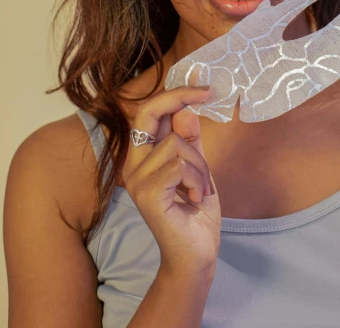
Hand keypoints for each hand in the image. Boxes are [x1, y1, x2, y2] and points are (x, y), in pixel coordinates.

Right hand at [121, 82, 220, 276]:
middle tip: (206, 93)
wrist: (196, 253)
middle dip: (178, 97)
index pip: (149, 112)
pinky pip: (179, 166)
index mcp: (142, 155)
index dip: (174, 94)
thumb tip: (186, 109)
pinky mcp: (146, 194)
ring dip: (200, 165)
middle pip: (149, 113)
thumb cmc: (196, 210)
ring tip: (200, 188)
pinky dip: (197, 180)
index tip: (203, 87)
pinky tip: (195, 198)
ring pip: (176, 144)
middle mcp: (132, 164)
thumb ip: (190, 140)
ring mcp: (136, 179)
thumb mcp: (198, 166)